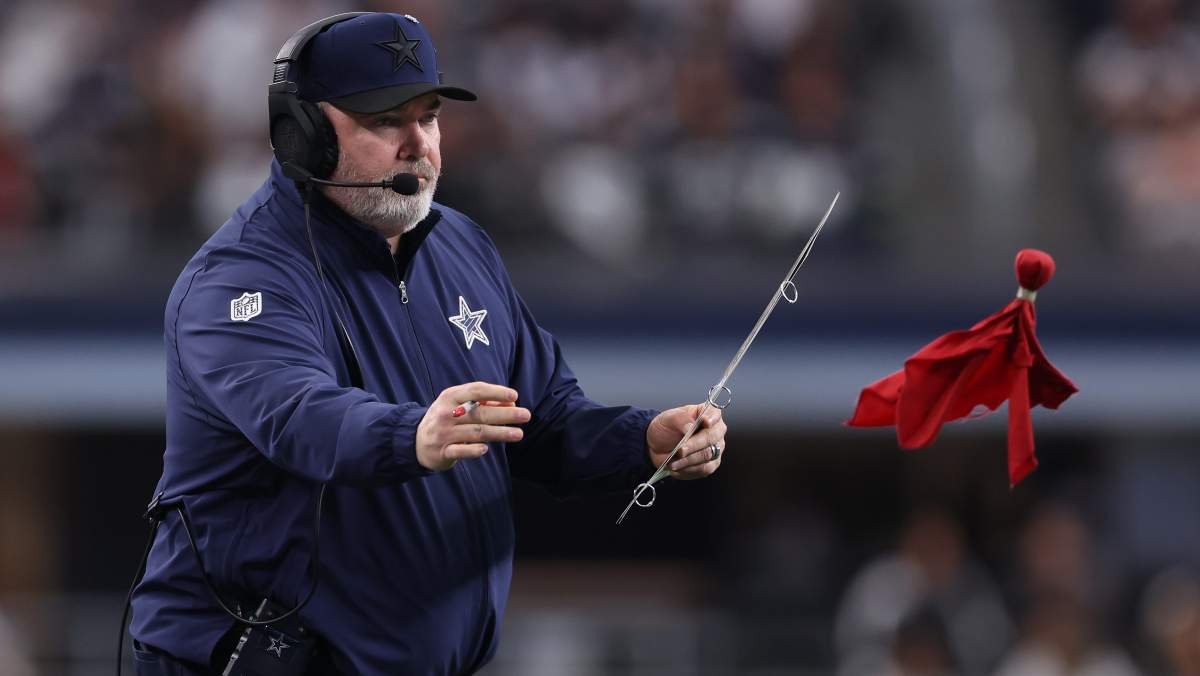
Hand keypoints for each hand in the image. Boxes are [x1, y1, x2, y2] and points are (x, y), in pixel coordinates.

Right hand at [415, 382, 529, 470]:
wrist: (416, 441)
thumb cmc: (446, 419)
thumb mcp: (459, 405)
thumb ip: (484, 403)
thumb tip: (512, 404)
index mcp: (450, 397)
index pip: (475, 390)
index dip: (496, 392)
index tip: (515, 396)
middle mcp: (446, 413)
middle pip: (480, 413)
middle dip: (505, 414)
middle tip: (526, 415)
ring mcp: (443, 433)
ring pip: (475, 432)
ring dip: (499, 433)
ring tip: (518, 434)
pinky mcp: (442, 452)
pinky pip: (460, 451)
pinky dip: (473, 450)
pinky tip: (486, 449)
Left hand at [646, 404, 726, 479]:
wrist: (658, 446)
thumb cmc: (666, 428)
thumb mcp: (668, 418)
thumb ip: (680, 419)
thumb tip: (690, 427)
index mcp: (707, 413)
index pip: (715, 413)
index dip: (711, 418)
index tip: (705, 422)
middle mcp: (715, 430)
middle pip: (712, 437)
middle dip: (695, 444)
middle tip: (680, 450)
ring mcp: (716, 448)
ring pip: (708, 455)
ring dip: (689, 459)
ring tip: (672, 463)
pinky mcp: (710, 465)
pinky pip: (704, 469)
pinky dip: (688, 469)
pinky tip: (677, 467)